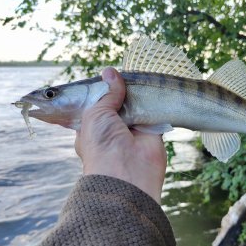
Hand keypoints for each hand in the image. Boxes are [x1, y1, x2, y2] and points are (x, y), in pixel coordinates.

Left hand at [75, 67, 166, 202]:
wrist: (128, 173)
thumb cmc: (102, 145)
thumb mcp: (96, 113)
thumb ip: (106, 93)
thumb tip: (110, 72)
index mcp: (92, 126)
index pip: (96, 104)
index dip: (100, 89)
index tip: (106, 74)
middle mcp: (112, 127)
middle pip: (117, 102)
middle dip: (120, 90)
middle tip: (124, 72)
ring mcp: (132, 129)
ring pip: (135, 105)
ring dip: (136, 93)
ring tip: (138, 75)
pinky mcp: (151, 130)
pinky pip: (152, 110)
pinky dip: (153, 100)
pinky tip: (152, 86)